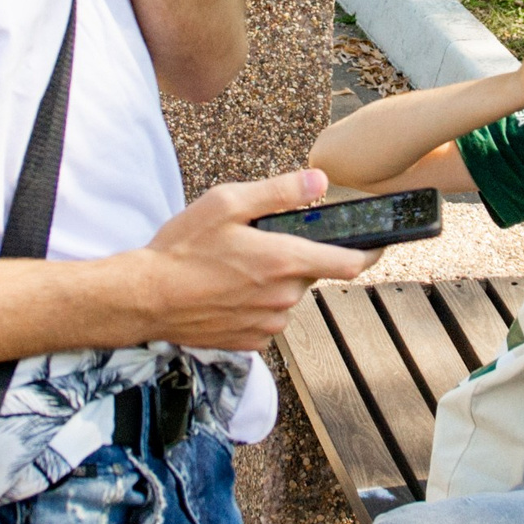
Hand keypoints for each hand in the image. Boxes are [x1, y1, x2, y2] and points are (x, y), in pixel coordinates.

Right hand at [130, 170, 377, 350]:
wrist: (145, 298)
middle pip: (310, 274)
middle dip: (293, 259)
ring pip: (287, 297)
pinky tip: (226, 292)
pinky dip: (255, 304)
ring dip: (272, 283)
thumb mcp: (227, 203)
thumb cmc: (183, 248)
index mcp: (284, 260)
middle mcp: (283, 296)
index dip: (369, 253)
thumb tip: (320, 181)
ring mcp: (268, 323)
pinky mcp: (251, 341)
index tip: (378, 244)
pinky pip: (267, 318)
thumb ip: (280, 192)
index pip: (349, 263)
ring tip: (232, 269)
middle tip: (256, 245)